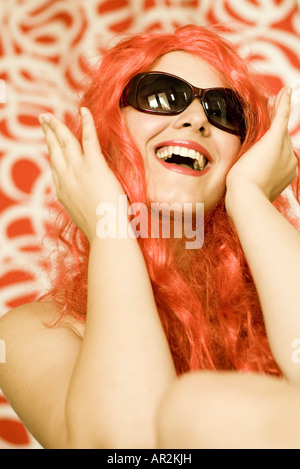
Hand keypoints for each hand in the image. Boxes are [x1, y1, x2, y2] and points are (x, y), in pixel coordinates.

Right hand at [39, 107, 125, 242]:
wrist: (105, 233)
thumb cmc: (99, 229)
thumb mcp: (81, 216)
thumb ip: (78, 203)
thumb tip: (83, 200)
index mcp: (62, 191)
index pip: (55, 166)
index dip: (53, 152)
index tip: (51, 144)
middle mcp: (66, 177)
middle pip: (54, 149)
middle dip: (48, 133)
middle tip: (44, 121)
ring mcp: (79, 170)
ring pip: (65, 141)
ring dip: (57, 125)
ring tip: (51, 116)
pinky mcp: (94, 166)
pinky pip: (89, 138)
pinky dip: (87, 122)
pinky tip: (84, 110)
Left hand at [225, 88, 296, 207]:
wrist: (246, 197)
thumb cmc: (242, 196)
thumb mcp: (249, 186)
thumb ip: (252, 178)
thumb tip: (243, 176)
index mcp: (285, 173)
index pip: (279, 153)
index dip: (273, 142)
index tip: (267, 138)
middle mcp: (290, 162)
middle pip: (281, 139)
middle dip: (277, 124)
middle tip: (274, 105)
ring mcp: (284, 151)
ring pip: (280, 128)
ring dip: (279, 110)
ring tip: (279, 96)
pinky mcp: (275, 141)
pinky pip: (281, 118)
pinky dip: (284, 104)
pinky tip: (286, 91)